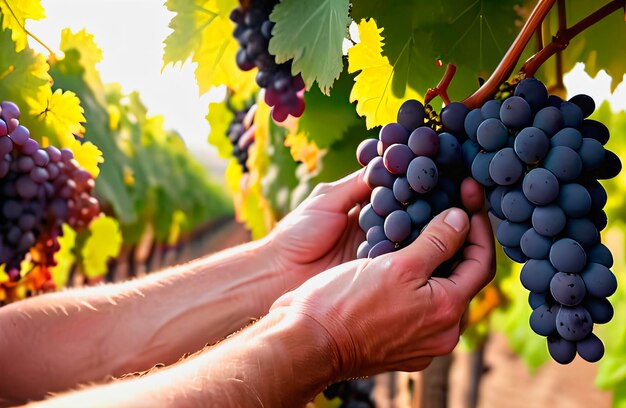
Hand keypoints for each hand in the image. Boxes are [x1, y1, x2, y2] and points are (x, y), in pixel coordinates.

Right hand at [270, 178, 494, 378]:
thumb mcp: (397, 265)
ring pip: (436, 291)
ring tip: (419, 225)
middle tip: (446, 204)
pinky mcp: (397, 344)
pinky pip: (416, 305)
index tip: (468, 195)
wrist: (305, 342)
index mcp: (447, 313)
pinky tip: (397, 256)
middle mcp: (441, 334)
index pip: (481, 262)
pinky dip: (414, 280)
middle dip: (456, 241)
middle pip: (461, 278)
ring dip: (432, 259)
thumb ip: (436, 241)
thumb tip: (462, 219)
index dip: (478, 225)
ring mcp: (419, 342)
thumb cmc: (346, 303)